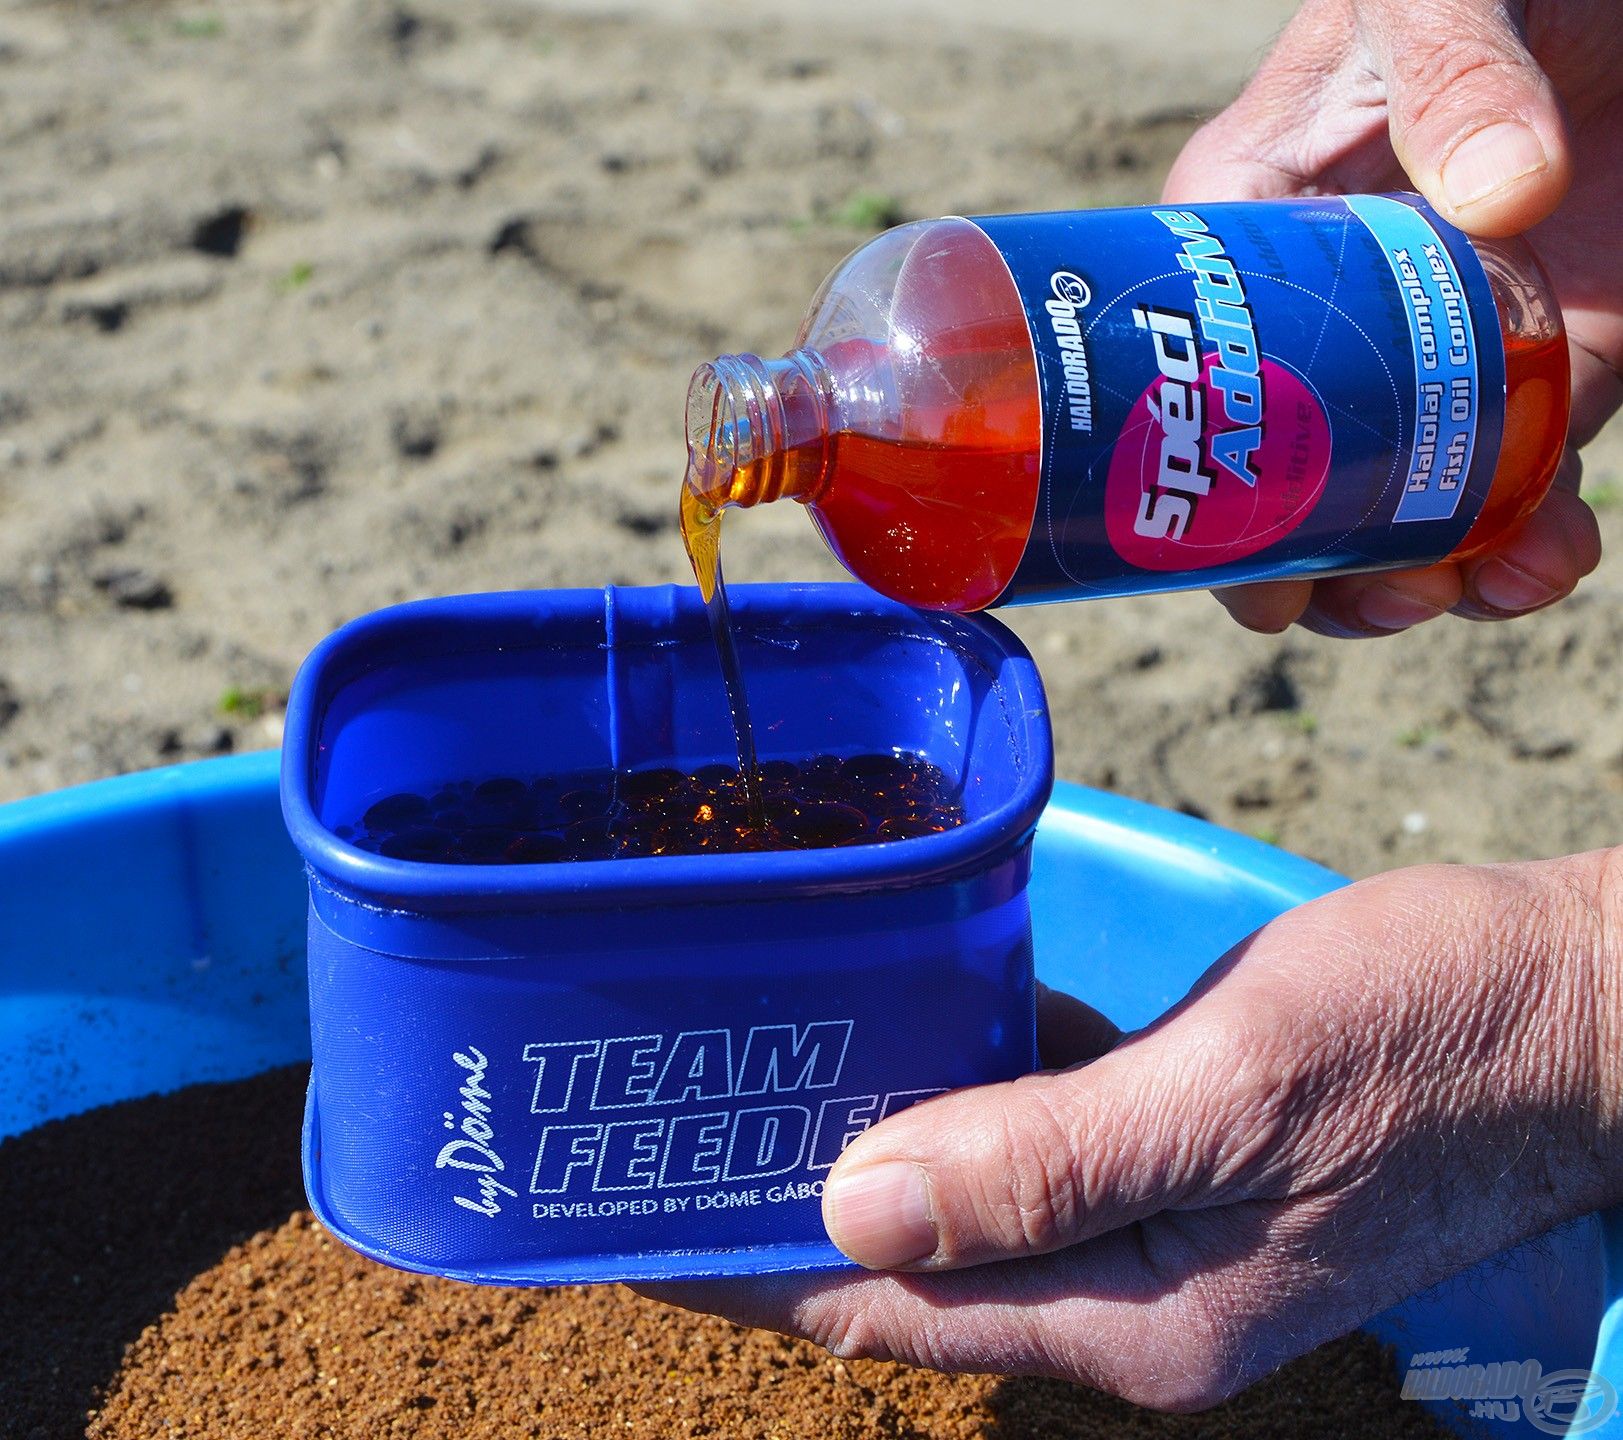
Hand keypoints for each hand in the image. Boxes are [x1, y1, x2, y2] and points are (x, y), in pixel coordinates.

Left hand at [643, 849, 1621, 1408]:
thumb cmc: (1428, 1037)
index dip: (742, 1266)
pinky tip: (895, 1024)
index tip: (613, 1223)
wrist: (1571, 1005)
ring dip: (854, 1144)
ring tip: (734, 1072)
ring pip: (960, 1194)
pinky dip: (954, 1089)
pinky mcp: (1173, 1148)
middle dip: (772, 1211)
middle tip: (646, 1128)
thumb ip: (1051, 1164)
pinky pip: (1028, 1134)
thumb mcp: (1239, 1089)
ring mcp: (1150, 1220)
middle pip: (906, 1260)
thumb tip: (852, 1210)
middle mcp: (1124, 1288)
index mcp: (1131, 1310)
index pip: (886, 1305)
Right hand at [1166, 0, 1613, 636]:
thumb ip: (1455, 72)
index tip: (1241, 567)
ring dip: (1419, 577)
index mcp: (1256, 236)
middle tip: (1366, 595)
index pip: (1192, 379)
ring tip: (1467, 589)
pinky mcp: (1542, 364)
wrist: (1622, 0)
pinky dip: (1528, 540)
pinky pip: (1519, 479)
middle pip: (1282, 477)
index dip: (1201, 490)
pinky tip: (1546, 555)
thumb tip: (1504, 199)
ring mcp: (1436, 354)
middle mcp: (1331, 318)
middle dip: (1313, 563)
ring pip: (1393, 506)